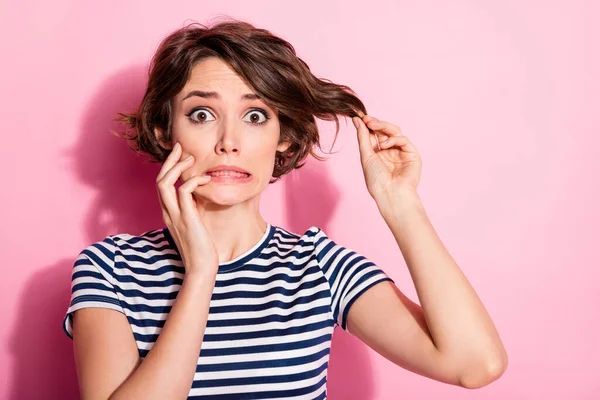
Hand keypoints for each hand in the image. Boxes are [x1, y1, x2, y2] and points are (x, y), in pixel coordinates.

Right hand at [156, 142, 217, 276]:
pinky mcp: (187, 219)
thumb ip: (194, 208)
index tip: (179, 154)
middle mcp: (168, 212)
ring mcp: (175, 216)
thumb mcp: (196, 223)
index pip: (162, 184)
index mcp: (169, 213)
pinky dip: (192, 180)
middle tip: (180, 147)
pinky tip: (205, 178)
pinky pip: (183, 192)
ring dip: (177, 167)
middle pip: (159, 179)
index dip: (168, 167)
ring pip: (165, 183)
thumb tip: (201, 193)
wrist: (202, 268)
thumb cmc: (202, 248)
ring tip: (191, 158)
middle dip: (169, 160)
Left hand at [353, 113, 421, 199]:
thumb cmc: (376, 180)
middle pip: (384, 132)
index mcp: (378, 154)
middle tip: (367, 119)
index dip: (368, 126)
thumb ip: (363, 137)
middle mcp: (390, 152)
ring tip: (373, 124)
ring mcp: (401, 153)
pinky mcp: (412, 154)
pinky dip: (394, 138)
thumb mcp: (366, 156)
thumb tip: (357, 120)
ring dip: (383, 127)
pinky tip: (385, 144)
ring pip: (394, 132)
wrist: (390, 193)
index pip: (374, 135)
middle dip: (375, 124)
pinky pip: (404, 140)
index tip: (360, 117)